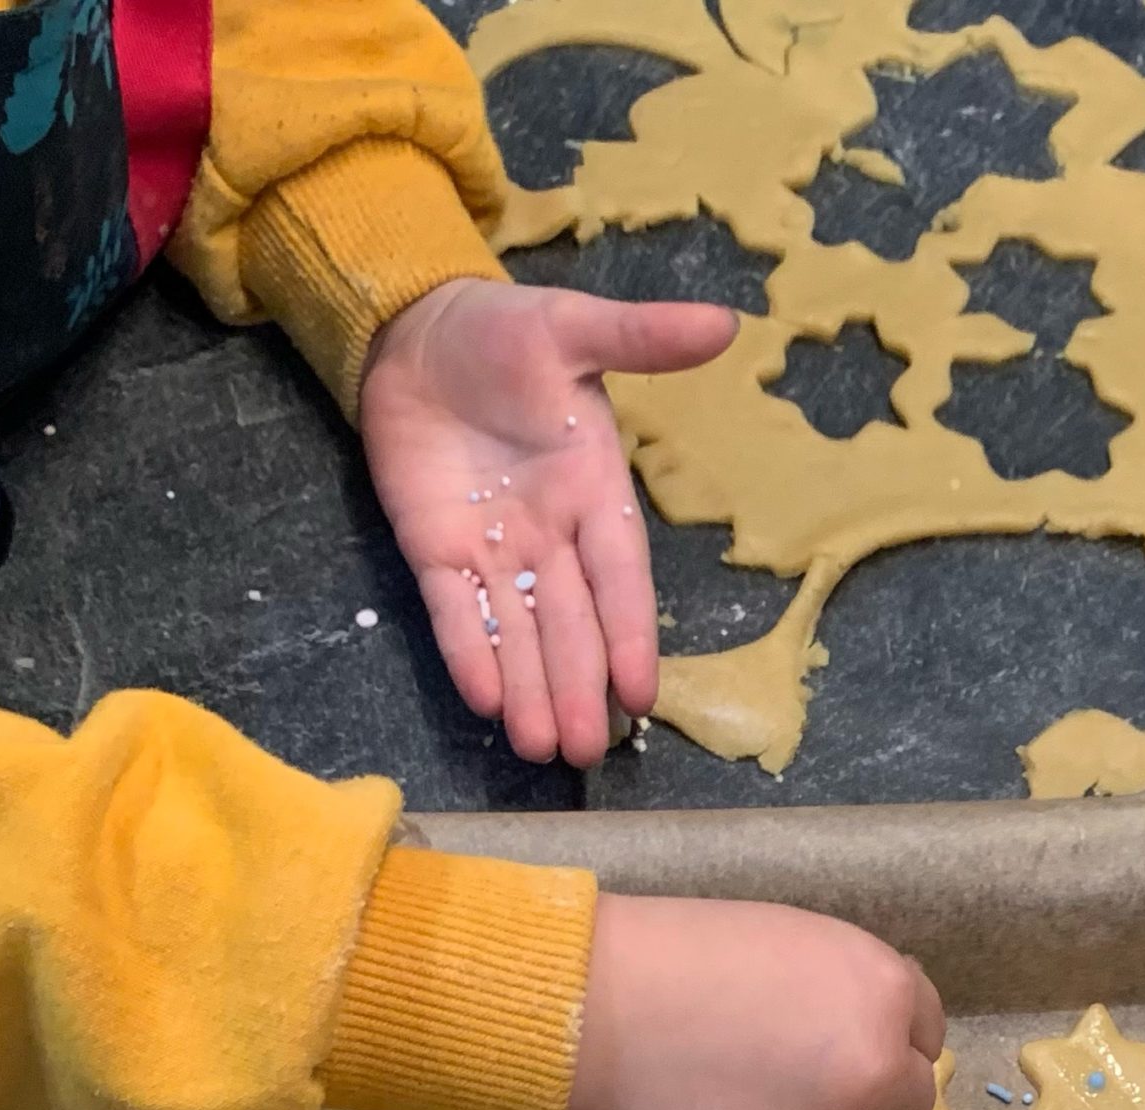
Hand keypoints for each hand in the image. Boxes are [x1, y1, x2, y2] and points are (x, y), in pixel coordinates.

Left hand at [359, 280, 735, 765]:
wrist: (417, 328)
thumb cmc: (504, 332)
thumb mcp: (574, 326)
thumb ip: (641, 337)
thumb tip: (727, 323)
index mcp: (594, 491)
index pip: (618, 576)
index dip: (631, 634)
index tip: (641, 692)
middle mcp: (550, 537)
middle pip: (569, 624)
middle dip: (577, 686)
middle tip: (587, 751)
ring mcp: (492, 550)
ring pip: (516, 634)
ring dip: (529, 690)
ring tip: (542, 749)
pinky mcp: (433, 549)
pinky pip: (454, 611)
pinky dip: (468, 654)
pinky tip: (483, 702)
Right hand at [568, 896, 943, 1109]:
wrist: (596, 1013)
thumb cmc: (687, 958)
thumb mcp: (801, 945)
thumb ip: (857, 997)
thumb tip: (887, 1046)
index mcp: (888, 996)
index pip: (923, 1036)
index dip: (879, 1038)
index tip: (834, 1042)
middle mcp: (880, 1074)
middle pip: (904, 1102)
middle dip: (863, 1094)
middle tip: (793, 1081)